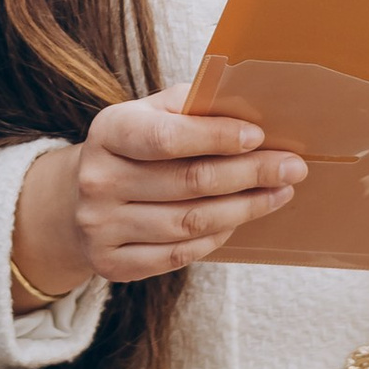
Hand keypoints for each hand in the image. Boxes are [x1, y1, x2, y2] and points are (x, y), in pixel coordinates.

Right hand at [13, 83, 305, 293]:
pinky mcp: (111, 263)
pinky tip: (240, 220)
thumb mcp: (149, 113)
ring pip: (189, 223)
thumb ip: (191, 106)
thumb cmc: (133, 148)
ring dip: (243, 209)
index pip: (166, 137)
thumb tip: (248, 105)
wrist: (75, 201)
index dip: (216, 137)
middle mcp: (97, 179)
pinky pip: (177, 255)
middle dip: (249, 174)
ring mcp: (100, 226)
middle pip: (187, 182)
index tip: (260, 136)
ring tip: (278, 194)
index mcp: (108, 131)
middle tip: (292, 168)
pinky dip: (216, 238)